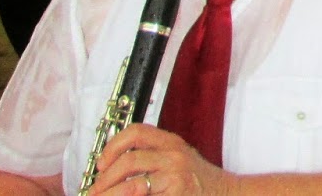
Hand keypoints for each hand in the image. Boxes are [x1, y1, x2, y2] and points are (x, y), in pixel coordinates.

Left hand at [89, 123, 227, 194]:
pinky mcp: (177, 194)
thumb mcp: (177, 158)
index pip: (136, 132)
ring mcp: (176, 177)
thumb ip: (151, 156)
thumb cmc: (197, 180)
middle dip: (105, 179)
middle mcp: (174, 155)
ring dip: (111, 195)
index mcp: (171, 142)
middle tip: (94, 191)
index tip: (101, 163)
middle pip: (129, 161)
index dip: (112, 146)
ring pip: (132, 185)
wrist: (226, 193)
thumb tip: (111, 169)